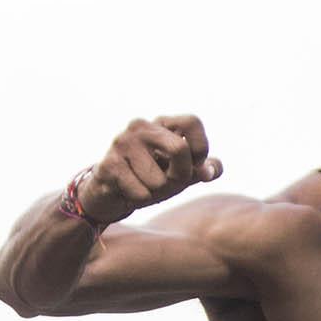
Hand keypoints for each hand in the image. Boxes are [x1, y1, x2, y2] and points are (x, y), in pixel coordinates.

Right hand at [77, 114, 223, 223]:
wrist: (109, 192)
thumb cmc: (149, 178)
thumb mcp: (181, 173)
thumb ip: (202, 170)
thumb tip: (211, 171)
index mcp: (161, 124)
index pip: (192, 122)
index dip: (200, 148)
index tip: (193, 165)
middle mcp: (141, 126)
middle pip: (179, 149)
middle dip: (180, 176)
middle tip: (167, 182)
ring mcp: (122, 142)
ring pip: (159, 180)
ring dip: (155, 192)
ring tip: (142, 184)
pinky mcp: (109, 164)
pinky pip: (141, 193)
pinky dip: (140, 199)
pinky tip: (128, 190)